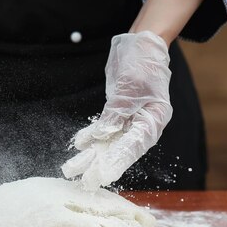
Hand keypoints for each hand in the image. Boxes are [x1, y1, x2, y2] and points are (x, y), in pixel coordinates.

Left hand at [61, 31, 172, 190]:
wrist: (142, 45)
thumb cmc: (143, 63)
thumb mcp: (129, 88)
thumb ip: (117, 113)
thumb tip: (102, 136)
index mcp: (154, 120)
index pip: (133, 146)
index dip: (117, 161)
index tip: (102, 175)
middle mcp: (143, 124)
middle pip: (119, 149)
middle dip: (100, 165)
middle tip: (83, 181)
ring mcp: (131, 119)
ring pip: (109, 142)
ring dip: (91, 155)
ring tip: (72, 168)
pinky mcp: (119, 112)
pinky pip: (104, 129)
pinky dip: (91, 136)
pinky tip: (79, 144)